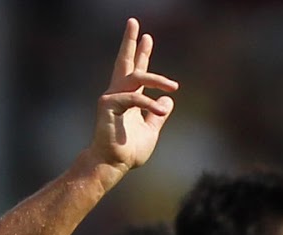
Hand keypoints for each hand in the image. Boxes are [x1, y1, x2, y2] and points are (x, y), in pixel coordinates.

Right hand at [88, 18, 177, 172]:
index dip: (142, 54)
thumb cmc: (127, 151)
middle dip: (130, 42)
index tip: (147, 37)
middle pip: (124, 62)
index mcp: (127, 98)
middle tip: (134, 22)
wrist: (112, 164)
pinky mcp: (108, 105)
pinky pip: (134, 98)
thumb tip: (168, 100)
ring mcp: (111, 98)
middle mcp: (117, 94)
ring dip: (157, 78)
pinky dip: (149, 104)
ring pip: (136, 76)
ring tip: (174, 86)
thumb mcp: (150, 131)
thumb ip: (158, 115)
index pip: (136, 71)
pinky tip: (160, 111)